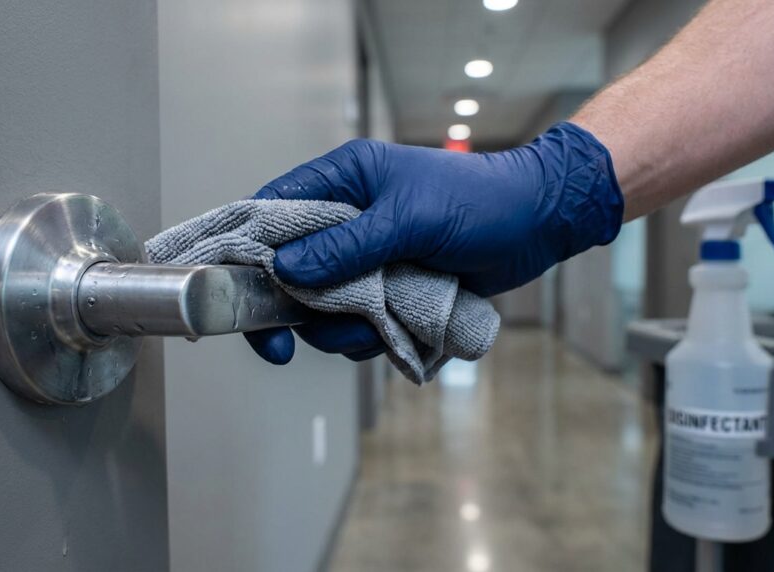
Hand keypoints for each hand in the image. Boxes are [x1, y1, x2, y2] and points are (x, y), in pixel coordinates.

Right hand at [244, 121, 623, 364]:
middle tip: (291, 345)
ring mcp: (365, 259)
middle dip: (298, 311)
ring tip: (384, 324)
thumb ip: (346, 247)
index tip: (235, 299)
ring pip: (322, 310)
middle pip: (287, 274)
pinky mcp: (388, 291)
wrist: (538, 223)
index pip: (268, 213)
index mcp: (341, 181)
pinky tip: (406, 328)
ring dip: (343, 331)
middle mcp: (344, 220)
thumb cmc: (479, 202)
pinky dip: (375, 338)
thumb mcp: (410, 219)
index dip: (245, 256)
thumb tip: (284, 271)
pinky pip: (359, 326)